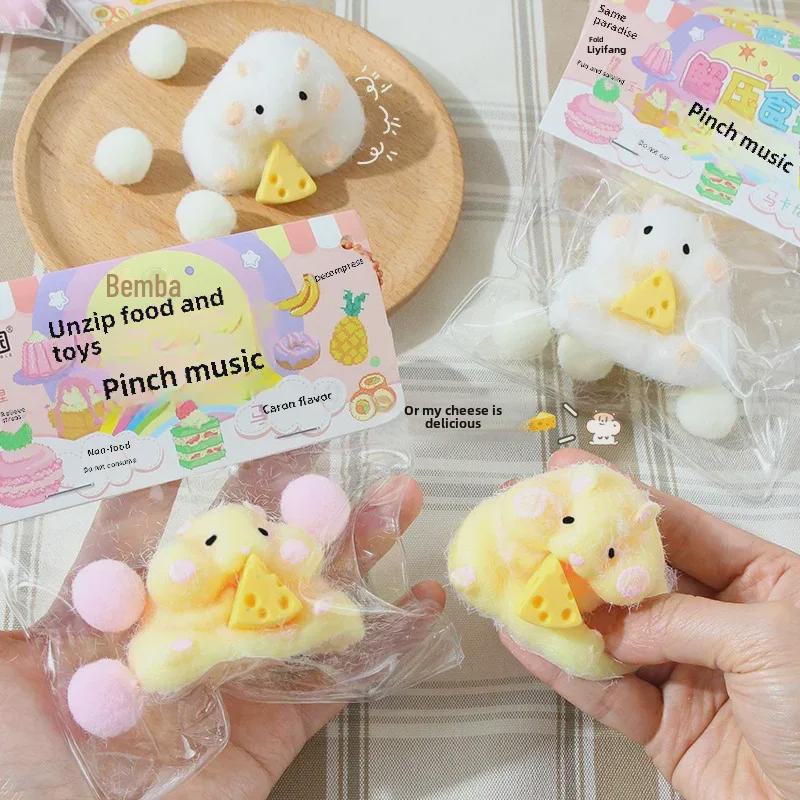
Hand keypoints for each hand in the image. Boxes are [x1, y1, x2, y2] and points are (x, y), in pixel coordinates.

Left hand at [0, 463, 443, 799]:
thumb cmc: (20, 781)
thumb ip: (6, 617)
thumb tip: (14, 508)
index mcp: (109, 628)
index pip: (149, 536)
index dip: (183, 483)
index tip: (216, 429)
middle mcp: (177, 643)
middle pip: (245, 559)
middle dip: (292, 504)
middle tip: (330, 453)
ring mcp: (233, 683)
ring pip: (301, 605)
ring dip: (354, 554)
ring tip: (396, 500)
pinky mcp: (277, 730)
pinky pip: (338, 681)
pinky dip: (387, 643)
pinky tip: (423, 601)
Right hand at [503, 449, 799, 799]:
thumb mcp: (766, 643)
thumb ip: (680, 619)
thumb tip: (615, 623)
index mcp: (762, 583)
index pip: (680, 527)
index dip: (623, 498)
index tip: (572, 473)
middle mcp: (719, 620)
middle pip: (636, 578)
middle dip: (581, 552)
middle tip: (530, 522)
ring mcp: (688, 672)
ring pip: (613, 634)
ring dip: (563, 610)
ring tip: (514, 578)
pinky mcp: (664, 724)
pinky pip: (606, 691)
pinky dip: (564, 669)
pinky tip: (526, 640)